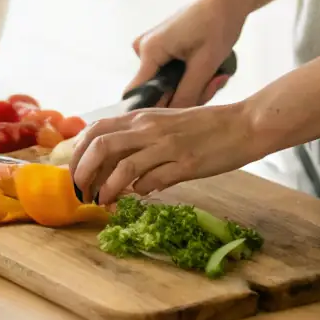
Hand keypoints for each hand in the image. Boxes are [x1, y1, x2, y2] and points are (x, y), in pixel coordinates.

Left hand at [70, 99, 261, 206]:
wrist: (243, 124)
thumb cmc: (205, 126)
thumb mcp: (166, 124)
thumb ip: (140, 140)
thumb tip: (117, 167)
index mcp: (142, 117)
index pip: (95, 130)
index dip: (78, 153)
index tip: (76, 174)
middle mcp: (150, 128)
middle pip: (101, 147)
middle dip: (84, 173)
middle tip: (83, 193)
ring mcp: (167, 146)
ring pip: (123, 168)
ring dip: (108, 190)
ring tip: (106, 202)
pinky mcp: (186, 164)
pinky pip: (152, 182)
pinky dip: (141, 192)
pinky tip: (143, 195)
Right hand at [125, 0, 245, 110]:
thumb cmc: (217, 25)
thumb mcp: (205, 65)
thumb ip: (187, 95)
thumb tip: (171, 121)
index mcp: (149, 50)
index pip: (138, 95)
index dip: (159, 109)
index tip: (184, 113)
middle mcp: (143, 49)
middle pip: (156, 91)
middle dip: (186, 95)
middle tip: (215, 84)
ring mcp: (152, 48)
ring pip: (166, 84)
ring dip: (192, 87)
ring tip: (217, 76)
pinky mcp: (161, 48)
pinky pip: (170, 74)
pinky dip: (190, 78)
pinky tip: (209, 71)